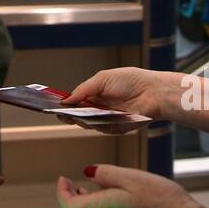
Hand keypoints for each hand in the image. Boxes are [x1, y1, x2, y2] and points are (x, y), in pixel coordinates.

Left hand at [57, 165, 206, 207]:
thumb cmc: (162, 200)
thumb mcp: (132, 177)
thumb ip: (106, 174)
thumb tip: (87, 173)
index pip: (68, 206)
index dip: (62, 192)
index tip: (64, 179)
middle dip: (77, 197)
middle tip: (77, 184)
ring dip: (94, 205)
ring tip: (102, 190)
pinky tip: (124, 203)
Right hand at [58, 68, 172, 135]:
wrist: (153, 92)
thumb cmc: (132, 81)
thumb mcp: (103, 79)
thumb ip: (83, 89)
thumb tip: (66, 99)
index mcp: (96, 94)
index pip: (76, 101)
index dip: (66, 103)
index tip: (55, 105)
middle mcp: (100, 107)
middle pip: (79, 114)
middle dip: (69, 114)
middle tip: (60, 113)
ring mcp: (107, 118)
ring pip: (87, 123)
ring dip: (79, 119)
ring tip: (73, 115)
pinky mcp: (115, 128)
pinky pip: (100, 129)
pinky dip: (94, 124)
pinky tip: (88, 119)